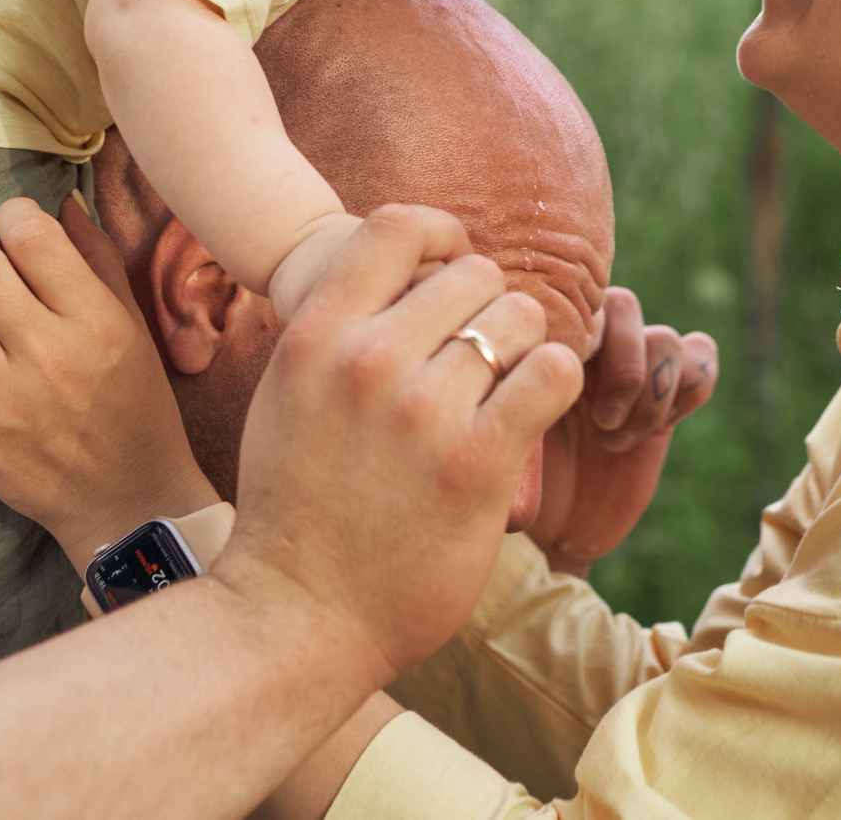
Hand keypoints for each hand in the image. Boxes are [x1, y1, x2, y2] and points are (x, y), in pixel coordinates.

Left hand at [0, 194, 214, 571]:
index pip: (32, 236)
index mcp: (95, 321)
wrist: (126, 498)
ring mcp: (3, 399)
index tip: (14, 226)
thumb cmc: (135, 405)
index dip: (13, 215)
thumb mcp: (133, 328)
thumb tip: (59, 203)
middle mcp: (48, 355)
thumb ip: (97, 260)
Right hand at [219, 204, 584, 683]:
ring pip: (519, 317)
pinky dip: (553, 382)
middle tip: (478, 360)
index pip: (399, 226)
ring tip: (502, 392)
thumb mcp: (287, 393)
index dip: (441, 238)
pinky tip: (531, 412)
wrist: (296, 614)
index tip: (449, 274)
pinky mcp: (477, 462)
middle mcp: (368, 360)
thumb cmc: (295, 505)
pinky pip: (552, 373)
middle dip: (486, 308)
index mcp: (316, 335)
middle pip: (474, 273)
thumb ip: (337, 328)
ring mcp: (423, 411)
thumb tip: (402, 270)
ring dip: (522, 348)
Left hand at [528, 288, 717, 576]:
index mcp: (545, 339)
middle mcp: (590, 346)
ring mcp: (632, 371)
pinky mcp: (668, 400)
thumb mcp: (499, 435)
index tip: (567, 388)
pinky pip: (701, 361)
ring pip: (666, 339)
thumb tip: (529, 365)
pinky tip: (654, 431)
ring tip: (614, 439)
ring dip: (650, 391)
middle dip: (622, 366)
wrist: (550, 531)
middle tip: (599, 422)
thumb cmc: (509, 484)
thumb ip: (515, 393)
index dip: (582, 338)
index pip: (575, 301)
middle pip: (625, 308)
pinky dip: (692, 385)